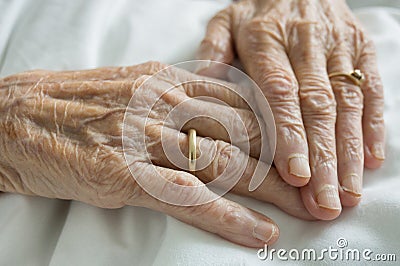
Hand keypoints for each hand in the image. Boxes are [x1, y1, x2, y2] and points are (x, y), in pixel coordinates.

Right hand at [0, 61, 312, 247]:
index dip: (279, 127)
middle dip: (289, 160)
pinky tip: (261, 233)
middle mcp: (163, 103)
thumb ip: (176, 96)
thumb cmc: (73, 104)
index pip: (241, 101)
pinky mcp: (125, 175)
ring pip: (227, 164)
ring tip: (308, 210)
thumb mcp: (133, 85)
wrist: (14, 118)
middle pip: (244, 133)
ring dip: (274, 190)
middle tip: (324, 182)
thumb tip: (216, 114)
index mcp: (167, 78)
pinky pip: (190, 197)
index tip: (306, 147)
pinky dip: (231, 217)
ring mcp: (145, 138)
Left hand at [197, 0, 384, 219]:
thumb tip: (204, 79)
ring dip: (350, 152)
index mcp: (266, 39)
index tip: (296, 177)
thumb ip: (214, 48)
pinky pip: (373, 88)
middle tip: (325, 202)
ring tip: (347, 193)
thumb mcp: (226, 20)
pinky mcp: (362, 47)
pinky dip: (375, 125)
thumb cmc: (256, 10)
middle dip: (323, 159)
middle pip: (318, 106)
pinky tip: (373, 159)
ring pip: (348, 103)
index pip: (280, 93)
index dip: (290, 136)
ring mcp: (339, 46)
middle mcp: (305, 43)